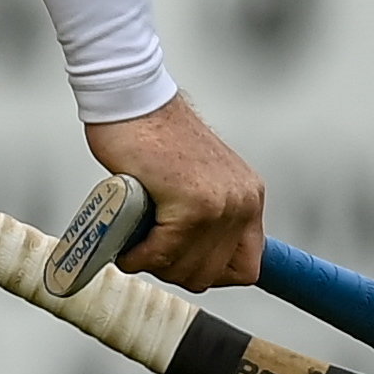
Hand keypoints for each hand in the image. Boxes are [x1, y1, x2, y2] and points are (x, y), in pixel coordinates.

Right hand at [84, 96, 264, 287]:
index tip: (182, 266)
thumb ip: (202, 212)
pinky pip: (164, 252)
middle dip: (175, 271)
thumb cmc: (150, 133)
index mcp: (247, 195)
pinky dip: (139, 256)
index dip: (210, 273)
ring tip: (134, 249)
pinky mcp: (191, 204)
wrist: (131, 100)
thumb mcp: (195, 177)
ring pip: (189, 269)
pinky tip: (125, 248)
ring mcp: (220, 205)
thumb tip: (186, 252)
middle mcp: (242, 202)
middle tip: (148, 255)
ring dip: (156, 265)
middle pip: (214, 273)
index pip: (247, 265)